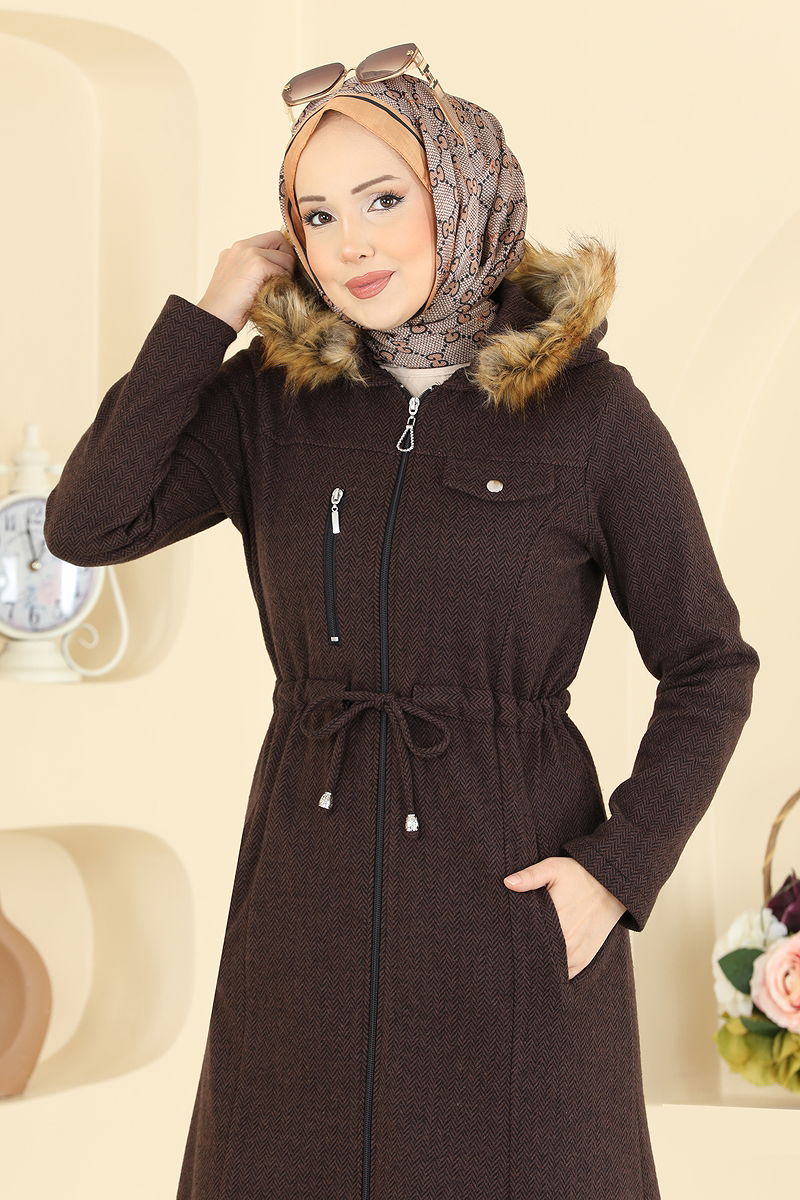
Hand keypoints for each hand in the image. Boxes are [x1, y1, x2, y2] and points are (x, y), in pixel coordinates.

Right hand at [196, 229, 297, 333]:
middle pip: (279, 239)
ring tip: (276, 289)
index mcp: (236, 250)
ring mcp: (249, 253)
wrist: (215, 317)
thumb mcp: (238, 279)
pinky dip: (283, 283)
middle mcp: (242, 247)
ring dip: (286, 274)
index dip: (280, 252)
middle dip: (287, 258)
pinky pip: (282, 270)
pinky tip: (273, 293)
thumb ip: (253, 268)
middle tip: (285, 278)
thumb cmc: (227, 307)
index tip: (281, 270)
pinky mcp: (257, 265)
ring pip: (284, 257)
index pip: (269, 238)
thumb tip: (279, 269)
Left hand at [503, 856, 625, 979]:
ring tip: (526, 955)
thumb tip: (508, 882)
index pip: (527, 940)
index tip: (505, 939)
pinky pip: (564, 975)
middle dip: (524, 953)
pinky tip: (543, 961)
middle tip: (511, 948)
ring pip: (549, 969)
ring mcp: (576, 955)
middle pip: (537, 956)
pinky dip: (553, 970)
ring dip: (538, 963)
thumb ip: (531, 876)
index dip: (514, 941)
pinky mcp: (583, 960)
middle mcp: (567, 943)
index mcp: (556, 921)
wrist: (611, 886)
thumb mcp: (554, 868)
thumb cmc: (580, 875)